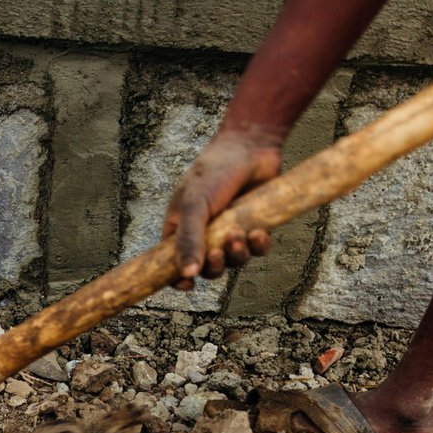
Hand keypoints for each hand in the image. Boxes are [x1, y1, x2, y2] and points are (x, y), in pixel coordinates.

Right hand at [162, 130, 281, 289]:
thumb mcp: (194, 206)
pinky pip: (256, 250)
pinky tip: (258, 233)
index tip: (188, 285)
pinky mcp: (254, 227)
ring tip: (240, 236)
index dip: (179, 279)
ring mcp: (230, 232)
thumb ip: (189, 241)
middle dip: (215, 267)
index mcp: (181, 230)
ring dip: (237, 256)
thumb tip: (186, 276)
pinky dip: (258, 246)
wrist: (251, 147)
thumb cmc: (214, 172)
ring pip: (234, 262)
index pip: (174, 265)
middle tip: (219, 254)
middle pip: (207, 269)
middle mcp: (205, 234)